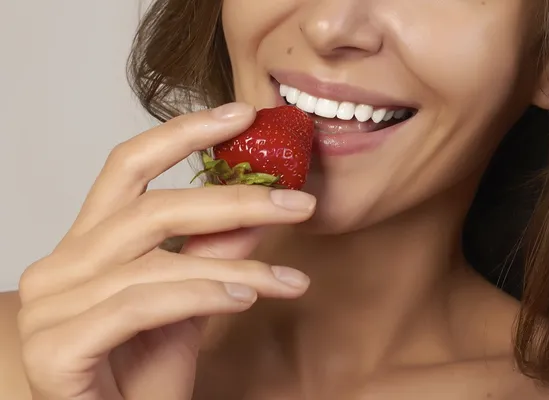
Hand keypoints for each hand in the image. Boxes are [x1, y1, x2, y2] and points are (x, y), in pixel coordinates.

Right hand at [17, 103, 315, 399]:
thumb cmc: (140, 376)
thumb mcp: (190, 304)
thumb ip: (213, 254)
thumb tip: (254, 212)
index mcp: (87, 245)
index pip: (129, 168)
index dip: (183, 134)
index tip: (241, 116)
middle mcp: (60, 265)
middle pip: (151, 208)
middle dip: (234, 201)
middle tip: (298, 202)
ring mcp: (50, 306)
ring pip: (157, 262)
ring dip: (236, 268)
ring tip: (288, 281)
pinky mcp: (55, 348)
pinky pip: (143, 305)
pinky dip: (203, 296)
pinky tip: (246, 301)